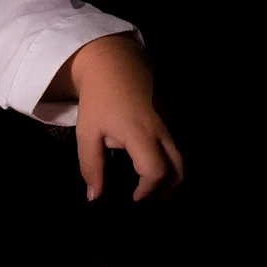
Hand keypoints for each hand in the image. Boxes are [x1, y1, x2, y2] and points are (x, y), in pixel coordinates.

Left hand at [65, 33, 183, 202]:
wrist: (113, 64)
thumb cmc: (98, 99)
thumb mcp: (87, 133)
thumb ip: (91, 166)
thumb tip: (95, 197)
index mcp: (141, 135)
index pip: (156, 171)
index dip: (147, 191)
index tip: (133, 200)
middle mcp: (161, 132)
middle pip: (177, 169)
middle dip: (165, 190)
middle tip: (147, 202)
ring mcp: (168, 125)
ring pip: (180, 159)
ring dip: (170, 178)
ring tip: (150, 191)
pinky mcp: (169, 121)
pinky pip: (174, 148)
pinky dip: (169, 164)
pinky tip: (151, 170)